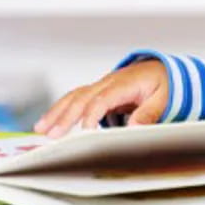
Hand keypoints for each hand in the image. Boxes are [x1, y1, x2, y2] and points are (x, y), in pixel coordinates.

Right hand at [33, 60, 168, 138]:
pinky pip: (76, 98)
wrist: (162, 69)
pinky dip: (61, 109)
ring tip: (41, 129)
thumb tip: (135, 128)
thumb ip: (149, 113)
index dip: (92, 114)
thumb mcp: (163, 97)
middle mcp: (109, 82)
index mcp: (125, 83)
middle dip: (66, 115)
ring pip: (74, 96)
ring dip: (57, 112)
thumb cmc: (162, 82)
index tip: (85, 131)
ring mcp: (102, 85)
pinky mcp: (97, 91)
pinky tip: (49, 122)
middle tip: (52, 134)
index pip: (104, 98)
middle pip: (83, 97)